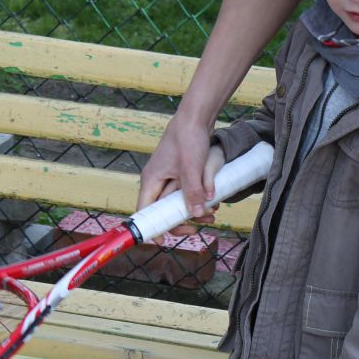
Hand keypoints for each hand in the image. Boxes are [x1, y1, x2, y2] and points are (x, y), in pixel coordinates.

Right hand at [137, 115, 215, 240]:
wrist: (196, 117)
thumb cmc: (188, 138)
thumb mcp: (191, 167)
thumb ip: (192, 191)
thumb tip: (196, 214)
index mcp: (152, 180)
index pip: (146, 211)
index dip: (152, 227)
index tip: (163, 241)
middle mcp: (157, 181)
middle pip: (162, 211)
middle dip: (180, 222)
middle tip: (198, 228)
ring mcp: (168, 178)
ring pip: (176, 203)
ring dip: (192, 212)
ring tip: (212, 215)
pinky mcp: (180, 174)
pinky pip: (185, 194)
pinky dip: (196, 200)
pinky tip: (212, 203)